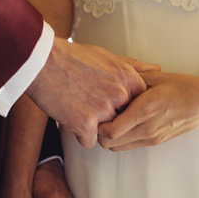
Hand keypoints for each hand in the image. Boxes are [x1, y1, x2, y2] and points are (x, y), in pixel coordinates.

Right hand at [27, 38, 152, 146]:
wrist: (42, 62)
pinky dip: (79, 133)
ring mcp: (104, 110)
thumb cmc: (71, 57)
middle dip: (108, 116)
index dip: (123, 105)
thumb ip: (133, 66)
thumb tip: (156, 68)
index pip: (138, 105)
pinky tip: (71, 115)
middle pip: (123, 119)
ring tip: (79, 107)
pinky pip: (90, 141)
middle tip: (89, 102)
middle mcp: (120, 95)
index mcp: (128, 79)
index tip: (108, 98)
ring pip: (108, 132)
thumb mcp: (107, 56)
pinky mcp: (86, 124)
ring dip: (94, 125)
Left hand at [98, 68, 198, 150]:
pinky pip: (130, 145)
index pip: (109, 131)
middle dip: (98, 132)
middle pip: (109, 143)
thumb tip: (110, 80)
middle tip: (98, 115)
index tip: (95, 110)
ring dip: (109, 137)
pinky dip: (121, 137)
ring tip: (111, 118)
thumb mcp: (155, 77)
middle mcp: (147, 129)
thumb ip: (131, 79)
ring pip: (117, 147)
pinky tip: (124, 122)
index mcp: (145, 111)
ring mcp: (152, 138)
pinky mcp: (156, 141)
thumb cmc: (183, 87)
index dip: (96, 124)